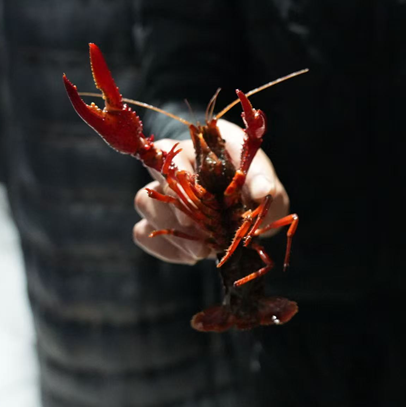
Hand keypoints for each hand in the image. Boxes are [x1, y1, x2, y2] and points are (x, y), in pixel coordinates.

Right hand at [133, 119, 289, 263]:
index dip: (182, 187)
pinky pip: (143, 233)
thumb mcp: (261, 176)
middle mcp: (169, 172)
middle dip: (178, 220)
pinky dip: (167, 249)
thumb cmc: (252, 179)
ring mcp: (160, 197)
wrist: (248, 198)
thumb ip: (261, 180)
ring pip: (145, 210)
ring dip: (173, 235)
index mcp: (192, 151)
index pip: (170, 160)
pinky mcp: (157, 222)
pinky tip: (193, 255)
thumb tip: (262, 191)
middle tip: (203, 243)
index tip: (202, 210)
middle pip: (153, 189)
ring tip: (203, 251)